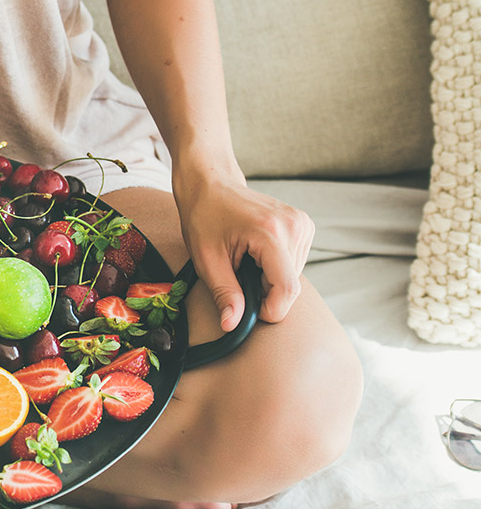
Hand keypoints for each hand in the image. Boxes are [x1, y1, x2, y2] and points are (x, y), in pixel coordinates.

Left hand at [174, 172, 314, 330]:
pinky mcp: (303, 225)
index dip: (270, 310)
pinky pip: (295, 262)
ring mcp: (302, 223)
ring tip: (244, 261)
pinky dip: (275, 268)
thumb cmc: (203, 216)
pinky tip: (256, 254)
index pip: (287, 289)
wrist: (211, 183)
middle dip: (265, 292)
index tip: (249, 311)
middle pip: (290, 285)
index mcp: (271, 233)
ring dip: (269, 280)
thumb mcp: (207, 259)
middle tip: (236, 276)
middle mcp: (294, 226)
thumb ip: (224, 293)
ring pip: (294, 276)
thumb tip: (232, 325)